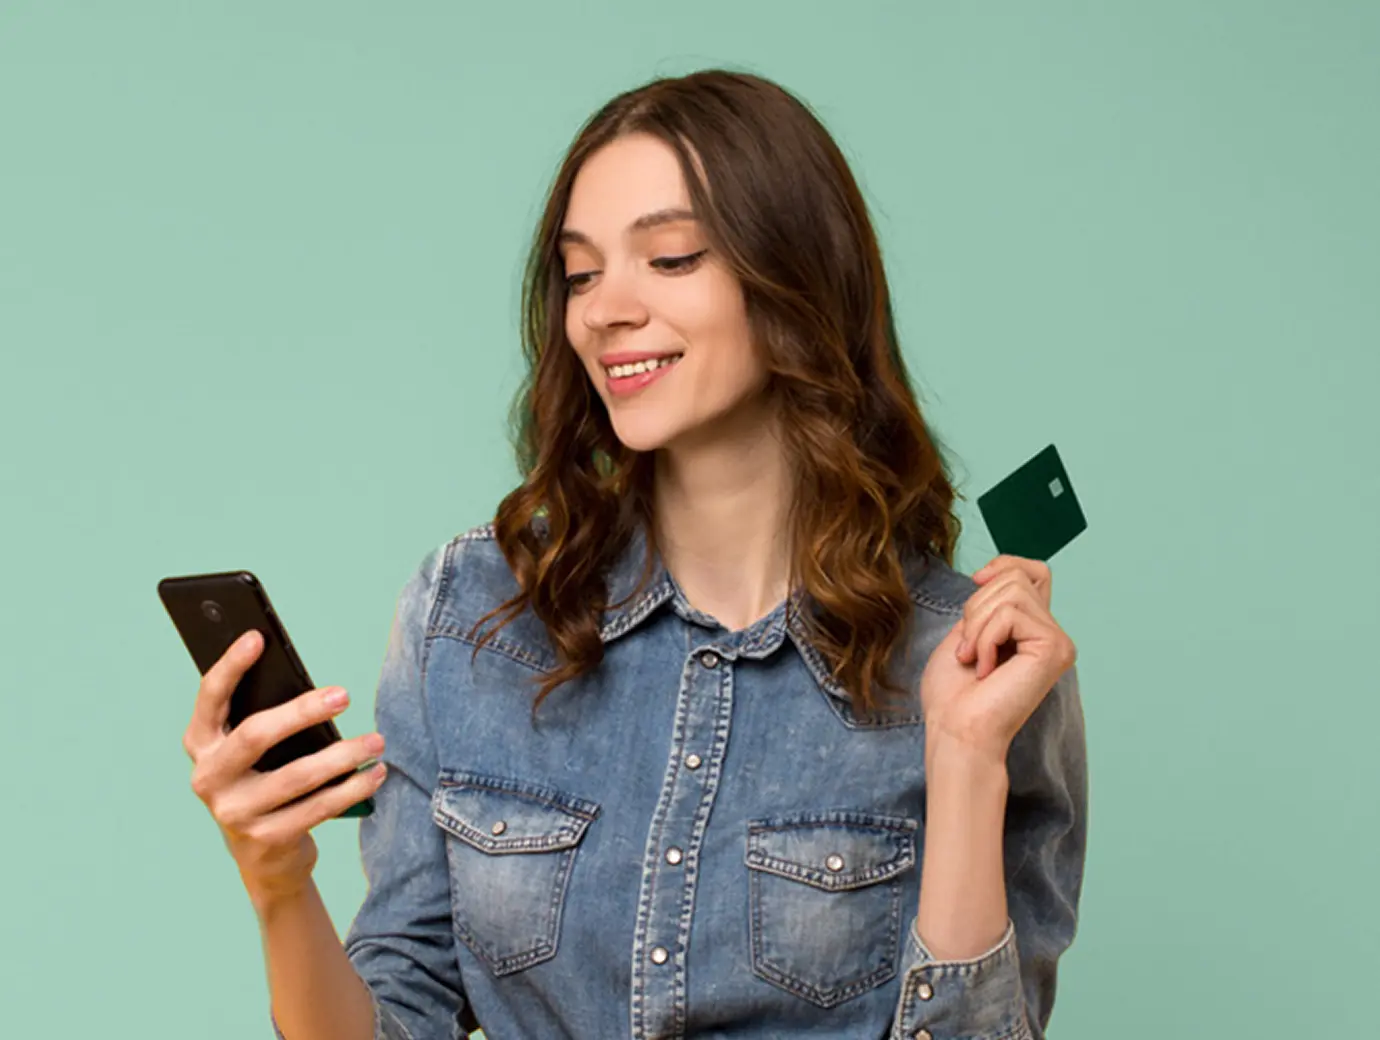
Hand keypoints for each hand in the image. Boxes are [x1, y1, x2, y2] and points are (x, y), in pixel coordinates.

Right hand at [181, 629, 387, 909]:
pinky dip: (352, 788)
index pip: (210, 698)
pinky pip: (317, 808)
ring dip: (343, 755)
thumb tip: (314, 687)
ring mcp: (234, 812)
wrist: (265, 856)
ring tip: (377, 740)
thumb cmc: (265, 781)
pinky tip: (376, 773)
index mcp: (201, 744)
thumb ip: (269, 718)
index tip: (257, 636)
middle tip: (344, 694)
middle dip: (302, 711)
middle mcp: (209, 778)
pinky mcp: (266, 839)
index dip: (230, 666)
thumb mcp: (257, 751)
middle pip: (255, 735)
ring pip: (296, 776)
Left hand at [919, 555, 1076, 766]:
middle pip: (1014, 577)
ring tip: (976, 661)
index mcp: (1031, 630)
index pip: (1035, 572)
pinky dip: (986, 638)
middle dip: (976, 607)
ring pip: (1012, 591)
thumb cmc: (953, 693)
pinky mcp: (1056, 648)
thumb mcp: (966, 632)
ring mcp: (1058, 641)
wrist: (955, 730)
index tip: (977, 580)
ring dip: (978, 625)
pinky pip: (1011, 614)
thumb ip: (988, 602)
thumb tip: (994, 573)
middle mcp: (1052, 635)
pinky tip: (986, 670)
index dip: (1006, 564)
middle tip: (969, 650)